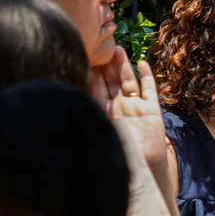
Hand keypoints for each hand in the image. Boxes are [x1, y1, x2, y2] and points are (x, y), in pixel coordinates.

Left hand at [92, 50, 168, 173]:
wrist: (141, 169)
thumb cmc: (116, 154)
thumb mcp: (96, 132)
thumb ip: (85, 117)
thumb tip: (63, 102)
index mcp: (103, 113)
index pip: (95, 88)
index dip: (92, 72)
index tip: (86, 54)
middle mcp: (119, 109)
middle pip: (111, 81)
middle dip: (106, 64)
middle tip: (102, 46)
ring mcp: (136, 109)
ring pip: (128, 82)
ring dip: (123, 66)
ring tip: (118, 49)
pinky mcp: (151, 111)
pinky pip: (149, 90)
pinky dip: (146, 76)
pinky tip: (142, 63)